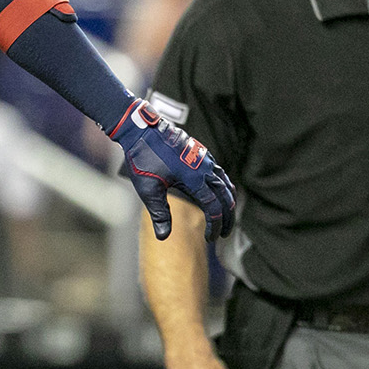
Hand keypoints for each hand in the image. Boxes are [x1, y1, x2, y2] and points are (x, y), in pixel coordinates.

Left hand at [112, 100, 234, 240]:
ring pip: (225, 183)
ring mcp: (204, 158)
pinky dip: (223, 186)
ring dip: (228, 201)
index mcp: (195, 178)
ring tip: (226, 216)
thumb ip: (159, 213)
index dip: (215, 225)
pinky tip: (217, 192)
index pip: (214, 208)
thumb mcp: (148, 189)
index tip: (211, 238)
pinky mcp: (200, 152)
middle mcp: (204, 167)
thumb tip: (164, 236)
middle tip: (224, 233)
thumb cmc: (143, 158)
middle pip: (226, 196)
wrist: (140, 130)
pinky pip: (219, 172)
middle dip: (228, 217)